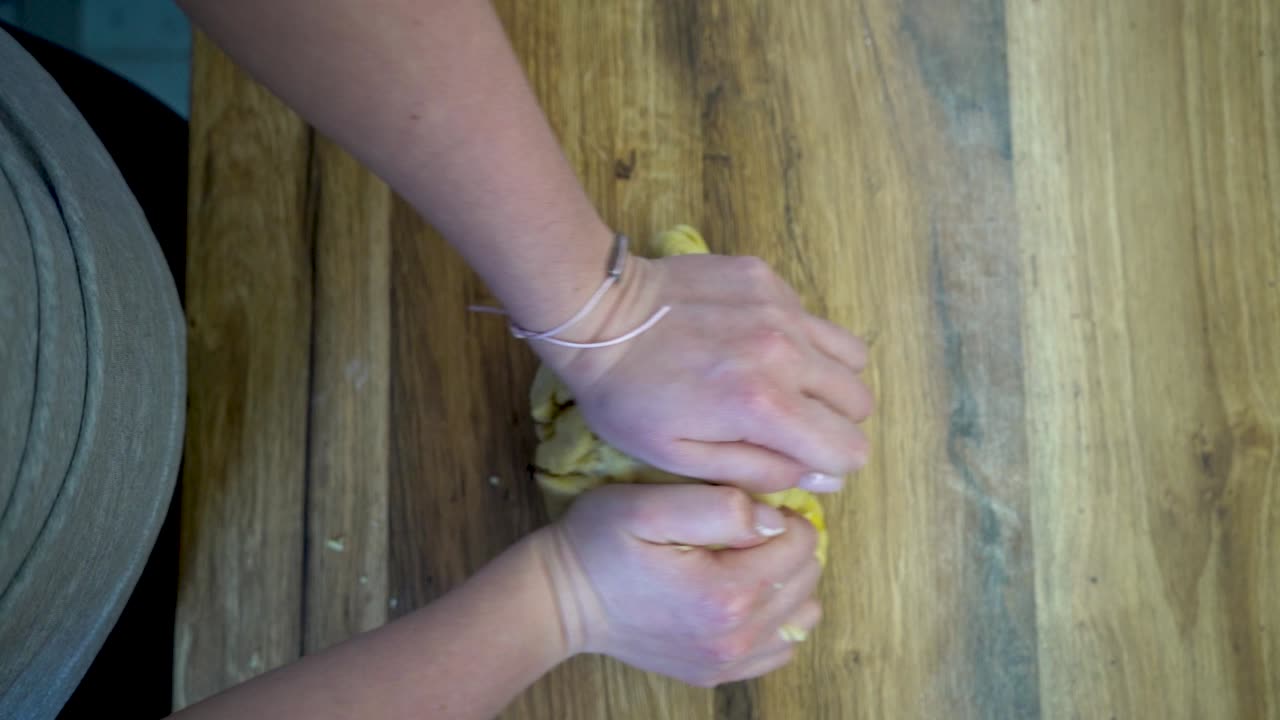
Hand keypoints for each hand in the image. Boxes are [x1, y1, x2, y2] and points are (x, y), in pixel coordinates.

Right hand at [539, 483, 821, 686]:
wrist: (562, 601)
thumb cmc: (599, 543)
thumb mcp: (644, 505)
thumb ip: (717, 506)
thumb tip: (774, 520)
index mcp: (726, 592)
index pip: (803, 543)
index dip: (782, 514)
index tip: (746, 508)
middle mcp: (736, 636)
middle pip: (807, 578)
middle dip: (786, 545)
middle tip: (743, 531)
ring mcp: (728, 661)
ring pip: (802, 613)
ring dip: (784, 581)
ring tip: (744, 561)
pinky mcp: (718, 672)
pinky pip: (780, 647)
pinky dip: (773, 617)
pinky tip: (739, 594)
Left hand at [541, 253, 872, 493]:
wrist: (599, 317)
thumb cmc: (630, 398)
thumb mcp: (683, 458)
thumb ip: (759, 471)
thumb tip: (820, 477)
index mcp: (764, 406)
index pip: (850, 449)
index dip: (831, 465)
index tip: (802, 461)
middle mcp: (786, 353)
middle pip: (858, 401)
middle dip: (833, 423)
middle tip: (787, 425)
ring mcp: (781, 308)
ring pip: (849, 356)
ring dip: (827, 379)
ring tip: (782, 385)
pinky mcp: (767, 278)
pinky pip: (811, 318)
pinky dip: (797, 339)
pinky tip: (749, 344)